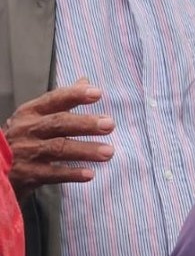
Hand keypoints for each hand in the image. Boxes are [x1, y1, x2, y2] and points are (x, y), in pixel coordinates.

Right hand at [4, 78, 114, 193]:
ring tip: (108, 152)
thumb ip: (62, 100)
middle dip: (85, 123)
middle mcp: (26, 129)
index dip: (75, 95)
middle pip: (59, 123)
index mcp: (30, 112)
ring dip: (85, 150)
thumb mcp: (36, 116)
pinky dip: (71, 174)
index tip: (97, 93)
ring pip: (58, 149)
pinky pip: (51, 174)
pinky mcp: (26, 174)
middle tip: (109, 125)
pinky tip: (89, 174)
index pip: (54, 99)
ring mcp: (25, 152)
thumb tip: (86, 81)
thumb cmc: (24, 137)